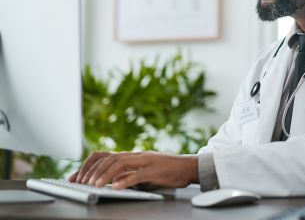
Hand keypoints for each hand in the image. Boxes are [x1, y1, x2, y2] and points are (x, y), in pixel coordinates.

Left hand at [68, 151, 198, 189]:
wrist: (189, 166)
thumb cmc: (167, 170)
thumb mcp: (143, 171)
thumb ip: (129, 173)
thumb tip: (111, 180)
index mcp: (132, 156)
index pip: (105, 155)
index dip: (88, 165)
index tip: (76, 177)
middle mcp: (136, 156)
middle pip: (109, 158)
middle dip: (92, 171)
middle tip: (82, 183)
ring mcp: (145, 161)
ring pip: (120, 164)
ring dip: (104, 175)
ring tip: (94, 185)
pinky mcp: (155, 170)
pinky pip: (137, 175)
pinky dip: (125, 181)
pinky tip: (115, 188)